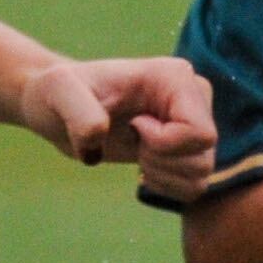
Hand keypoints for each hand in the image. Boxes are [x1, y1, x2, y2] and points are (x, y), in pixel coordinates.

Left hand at [17, 54, 218, 203]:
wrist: (59, 108)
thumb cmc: (59, 93)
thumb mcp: (59, 91)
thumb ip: (79, 112)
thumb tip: (100, 138)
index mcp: (176, 76)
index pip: (201, 132)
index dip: (163, 142)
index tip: (133, 125)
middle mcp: (194, 95)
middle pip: (204, 154)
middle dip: (160, 159)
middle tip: (132, 140)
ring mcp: (194, 123)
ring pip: (202, 172)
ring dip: (162, 174)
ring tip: (136, 152)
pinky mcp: (187, 147)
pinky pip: (195, 185)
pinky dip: (167, 186)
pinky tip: (143, 166)